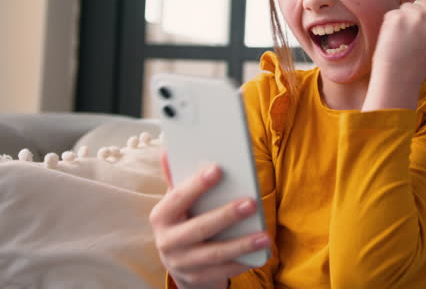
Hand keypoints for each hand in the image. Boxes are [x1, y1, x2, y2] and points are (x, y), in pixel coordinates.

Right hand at [149, 151, 270, 288]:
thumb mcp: (177, 202)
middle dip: (227, 215)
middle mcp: (167, 241)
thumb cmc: (183, 221)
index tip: (218, 169)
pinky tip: (260, 252)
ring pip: (215, 254)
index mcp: (161, 216)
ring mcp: (182, 263)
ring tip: (264, 235)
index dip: (197, 184)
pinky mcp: (197, 279)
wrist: (179, 263)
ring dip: (241, 244)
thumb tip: (167, 150)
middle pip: (199, 228)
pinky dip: (242, 262)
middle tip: (252, 203)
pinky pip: (223, 271)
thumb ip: (177, 179)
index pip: (178, 197)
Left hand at [364, 0, 425, 110]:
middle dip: (416, 17)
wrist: (398, 78)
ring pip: (407, 6)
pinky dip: (389, 25)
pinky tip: (393, 40)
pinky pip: (392, 13)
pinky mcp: (399, 17)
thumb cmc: (415, 61)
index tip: (425, 32)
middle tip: (412, 39)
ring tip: (403, 41)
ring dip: (402, 20)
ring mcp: (418, 17)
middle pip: (425, 3)